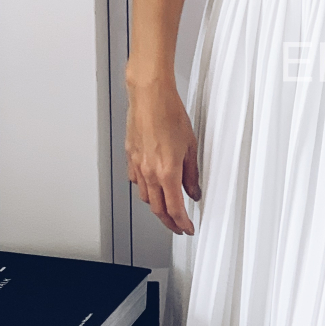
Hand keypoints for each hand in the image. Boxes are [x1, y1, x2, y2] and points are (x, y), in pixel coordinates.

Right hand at [125, 77, 199, 234]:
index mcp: (167, 172)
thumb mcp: (191, 146)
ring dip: (157, 207)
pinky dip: (146, 189)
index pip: (174, 208)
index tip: (188, 228)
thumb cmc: (170, 114)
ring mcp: (137, 165)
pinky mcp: (130, 157)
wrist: (150, 97)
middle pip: (158, 208)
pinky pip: (137, 182)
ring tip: (167, 209)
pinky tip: (152, 187)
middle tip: (179, 226)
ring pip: (146, 197)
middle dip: (169, 221)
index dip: (182, 223)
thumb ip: (192, 173)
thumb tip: (194, 190)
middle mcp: (149, 172)